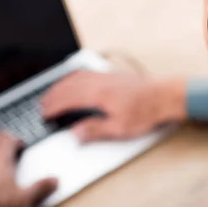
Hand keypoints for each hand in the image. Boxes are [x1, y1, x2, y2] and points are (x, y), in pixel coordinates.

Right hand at [40, 71, 186, 142]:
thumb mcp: (120, 128)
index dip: (54, 107)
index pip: (68, 99)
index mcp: (98, 95)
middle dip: (53, 96)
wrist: (165, 96)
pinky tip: (75, 80)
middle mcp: (100, 82)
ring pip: (77, 77)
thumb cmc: (146, 112)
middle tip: (43, 105)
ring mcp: (106, 76)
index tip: (44, 114)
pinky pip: (87, 73)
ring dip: (62, 85)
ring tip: (53, 93)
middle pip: (69, 86)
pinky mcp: (113, 75)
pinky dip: (74, 77)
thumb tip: (75, 133)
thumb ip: (95, 130)